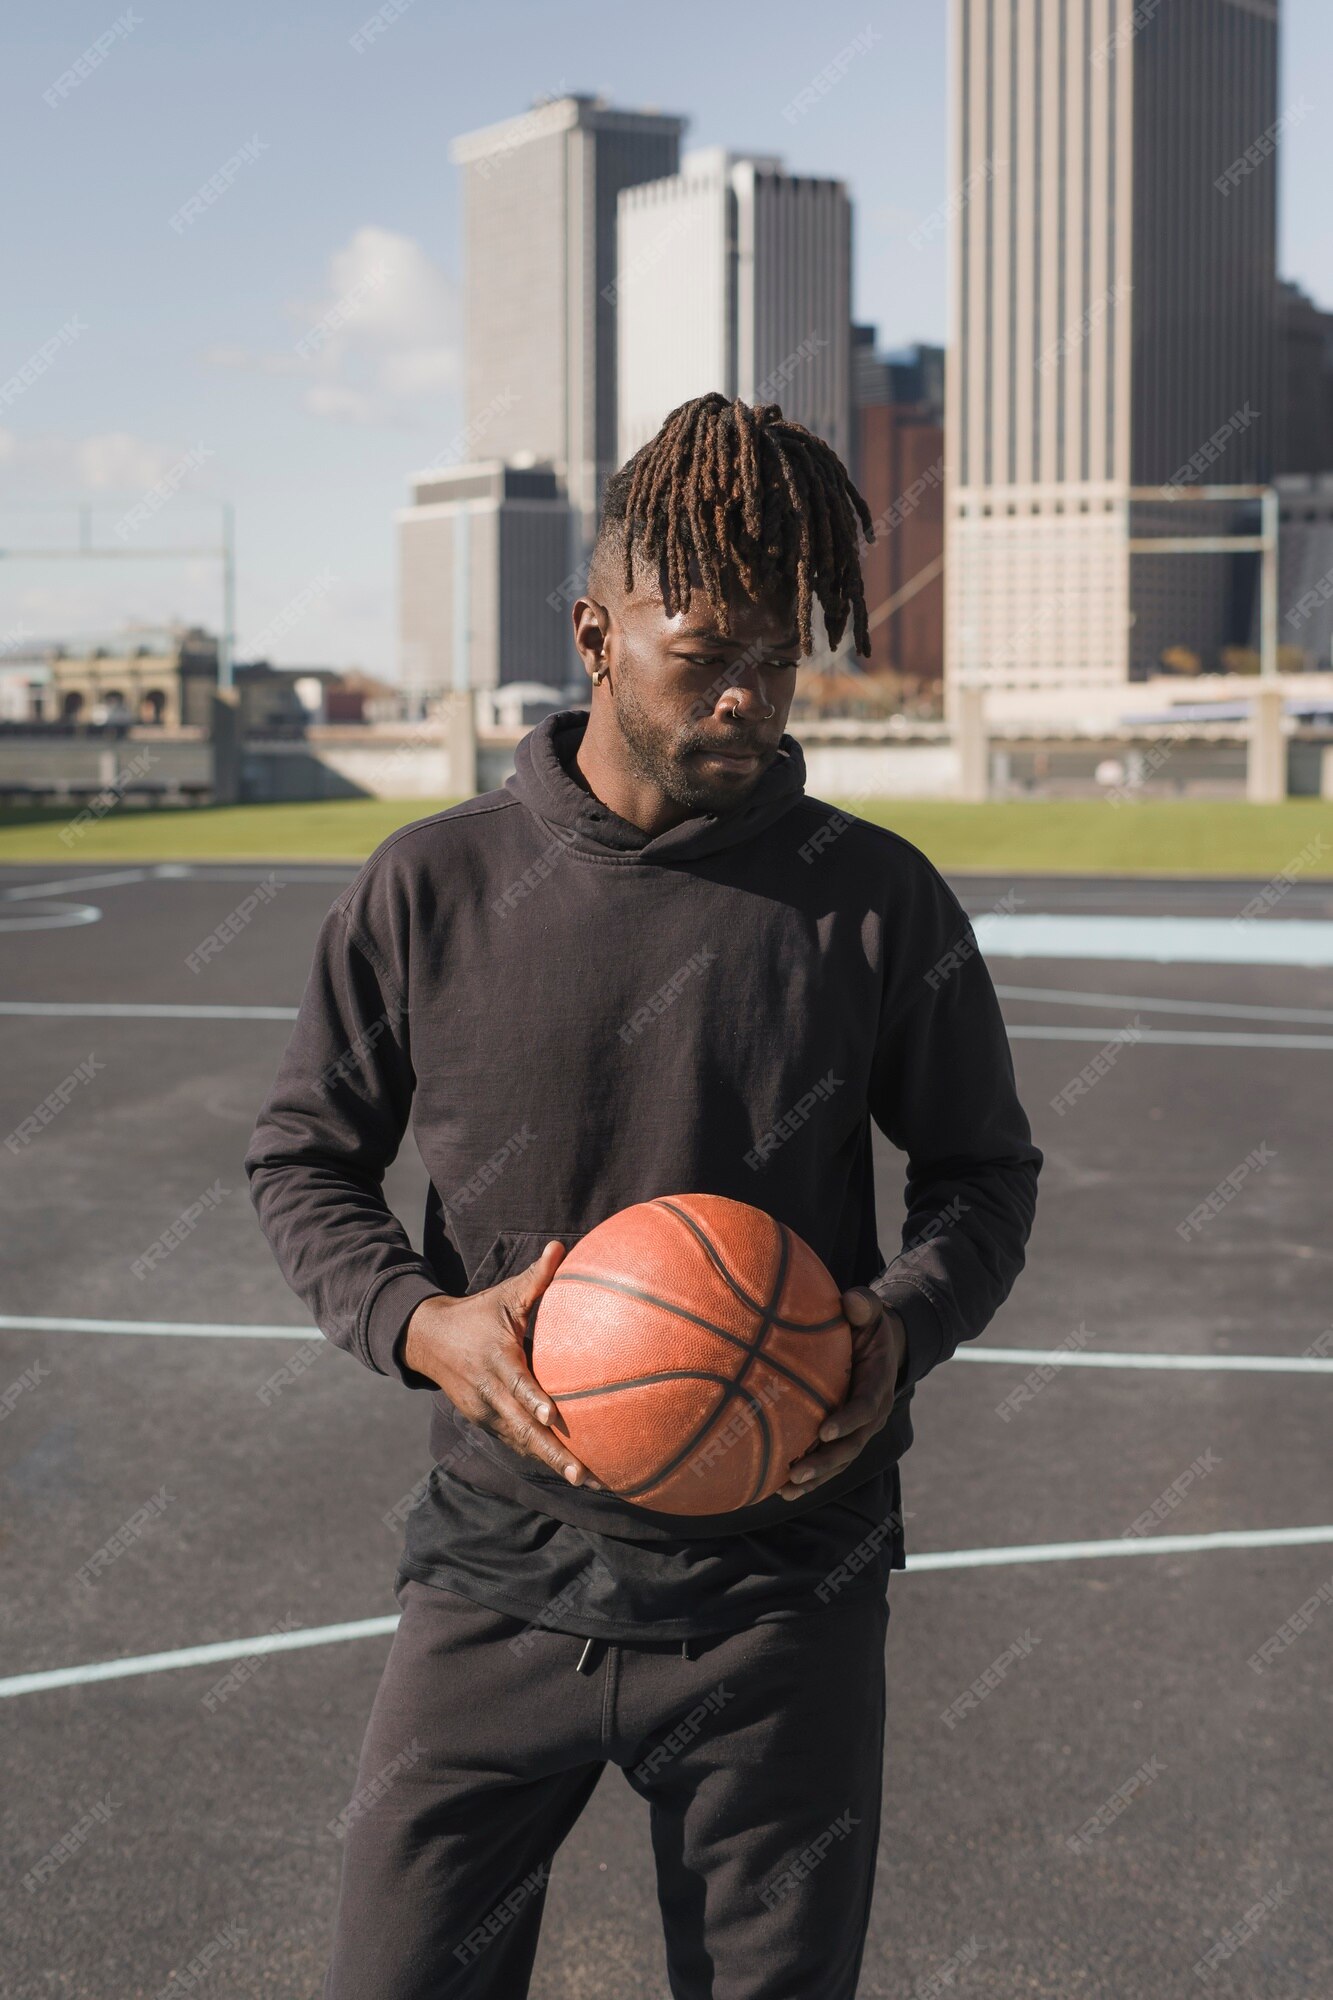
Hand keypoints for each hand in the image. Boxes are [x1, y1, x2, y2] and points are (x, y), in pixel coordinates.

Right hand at [402, 1240, 601, 1488]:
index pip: (517, 1384)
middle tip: (584, 1477)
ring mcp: (486, 1413)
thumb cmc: (476, 1314)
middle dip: (554, 1455)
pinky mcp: (486, 1422)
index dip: (534, 1402)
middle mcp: (490, 1393)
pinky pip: (516, 1443)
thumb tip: (560, 1246)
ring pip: (522, 1443)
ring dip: (553, 1464)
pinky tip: (571, 1472)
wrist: (429, 1341)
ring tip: (590, 1483)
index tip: (553, 1418)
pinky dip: (540, 1458)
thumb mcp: (503, 1295)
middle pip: (524, 1430)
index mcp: (497, 1361)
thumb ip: (535, 1277)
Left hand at [775, 1291, 906, 1501]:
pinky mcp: (846, 1435)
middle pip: (852, 1445)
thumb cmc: (867, 1324)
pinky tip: (782, 1489)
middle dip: (826, 1462)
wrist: (882, 1345)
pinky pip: (830, 1461)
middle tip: (797, 1471)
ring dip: (816, 1477)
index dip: (847, 1421)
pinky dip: (811, 1477)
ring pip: (841, 1460)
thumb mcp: (870, 1309)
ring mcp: (861, 1429)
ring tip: (786, 1489)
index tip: (824, 1431)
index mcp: (879, 1384)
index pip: (866, 1407)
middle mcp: (873, 1413)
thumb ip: (863, 1304)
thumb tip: (850, 1299)